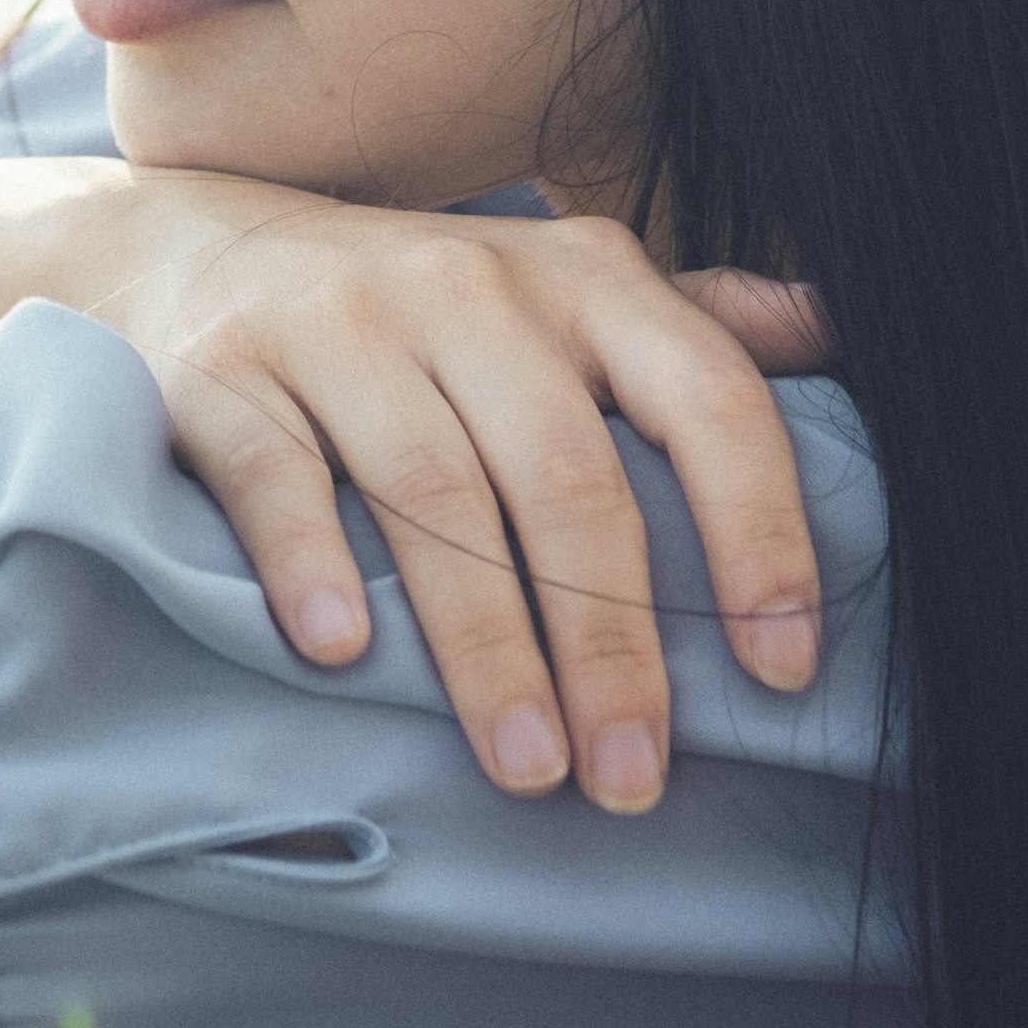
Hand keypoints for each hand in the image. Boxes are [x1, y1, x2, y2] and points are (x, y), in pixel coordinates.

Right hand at [88, 176, 831, 815]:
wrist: (188, 250)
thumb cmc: (416, 309)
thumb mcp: (561, 290)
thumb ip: (696, 325)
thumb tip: (838, 328)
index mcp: (579, 278)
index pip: (703, 397)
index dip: (758, 532)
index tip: (782, 667)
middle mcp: (467, 285)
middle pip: (565, 475)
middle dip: (611, 642)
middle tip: (632, 778)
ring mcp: (338, 322)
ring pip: (433, 491)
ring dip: (487, 645)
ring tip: (525, 766)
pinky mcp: (222, 371)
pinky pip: (278, 474)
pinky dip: (312, 562)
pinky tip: (341, 654)